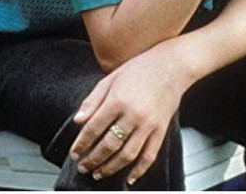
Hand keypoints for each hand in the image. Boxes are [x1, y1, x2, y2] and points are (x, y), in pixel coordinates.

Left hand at [69, 43, 187, 184]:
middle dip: (93, 159)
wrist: (171, 66)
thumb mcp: (110, 78)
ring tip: (99, 173)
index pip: (94, 128)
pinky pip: (149, 156)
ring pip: (127, 155)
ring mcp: (148, 125)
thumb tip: (77, 120)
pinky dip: (139, 170)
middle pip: (109, 145)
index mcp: (117, 100)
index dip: (82, 143)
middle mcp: (133, 115)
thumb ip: (93, 100)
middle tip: (83, 167)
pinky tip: (129, 178)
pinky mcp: (161, 131)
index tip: (74, 153)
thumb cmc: (139, 69)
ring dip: (111, 168)